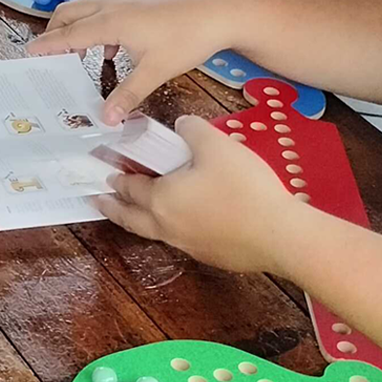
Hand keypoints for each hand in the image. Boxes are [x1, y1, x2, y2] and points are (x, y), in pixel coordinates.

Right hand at [27, 0, 237, 124]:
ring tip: (76, 54)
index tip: (28, 54)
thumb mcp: (155, 71)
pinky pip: (103, 8)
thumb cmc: (188, 37)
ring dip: (75, 27)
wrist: (220, 10)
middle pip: (68, 14)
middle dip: (54, 33)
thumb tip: (106, 119)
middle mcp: (111, 5)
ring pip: (85, 8)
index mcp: (110, 22)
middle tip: (49, 56)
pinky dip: (95, 25)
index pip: (67, 34)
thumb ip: (127, 95)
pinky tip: (111, 47)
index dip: (46, 46)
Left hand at [96, 114, 304, 272]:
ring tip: (135, 213)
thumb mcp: (217, 145)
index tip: (106, 172)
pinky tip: (181, 222)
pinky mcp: (211, 255)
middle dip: (112, 207)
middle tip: (99, 200)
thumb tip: (182, 125)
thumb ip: (193, 130)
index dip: (117, 177)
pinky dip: (168, 229)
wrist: (281, 236)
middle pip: (130, 218)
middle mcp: (167, 226)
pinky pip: (179, 240)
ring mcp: (189, 245)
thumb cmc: (245, 188)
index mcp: (161, 199)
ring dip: (137, 220)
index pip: (130, 187)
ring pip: (152, 232)